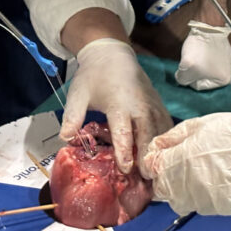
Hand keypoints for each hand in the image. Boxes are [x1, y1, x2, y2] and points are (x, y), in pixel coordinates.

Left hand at [61, 38, 172, 174]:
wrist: (112, 52)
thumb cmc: (93, 75)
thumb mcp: (78, 94)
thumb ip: (72, 116)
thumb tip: (65, 138)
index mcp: (118, 103)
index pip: (123, 130)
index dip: (124, 151)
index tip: (125, 169)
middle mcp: (139, 104)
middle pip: (147, 133)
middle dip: (147, 155)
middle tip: (147, 178)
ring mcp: (151, 103)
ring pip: (160, 130)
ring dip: (158, 150)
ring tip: (157, 172)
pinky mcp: (158, 103)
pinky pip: (165, 124)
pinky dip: (165, 139)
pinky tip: (164, 154)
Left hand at [142, 111, 230, 214]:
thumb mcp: (198, 125)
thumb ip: (172, 138)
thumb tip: (156, 147)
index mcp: (177, 163)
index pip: (150, 170)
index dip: (153, 161)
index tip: (161, 155)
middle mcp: (184, 187)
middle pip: (160, 190)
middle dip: (164, 178)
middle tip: (178, 165)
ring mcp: (200, 201)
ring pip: (178, 201)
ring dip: (179, 190)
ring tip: (196, 173)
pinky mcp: (216, 210)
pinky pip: (198, 205)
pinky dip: (199, 195)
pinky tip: (212, 181)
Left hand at [175, 21, 230, 89]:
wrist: (207, 26)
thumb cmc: (200, 47)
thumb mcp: (186, 68)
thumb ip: (182, 80)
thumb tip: (182, 79)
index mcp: (225, 80)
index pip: (201, 86)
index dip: (191, 77)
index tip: (190, 67)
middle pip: (206, 79)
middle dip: (197, 72)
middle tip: (193, 62)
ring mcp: (229, 61)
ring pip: (208, 70)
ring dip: (200, 65)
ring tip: (197, 55)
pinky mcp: (225, 52)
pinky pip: (212, 61)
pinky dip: (205, 58)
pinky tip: (201, 52)